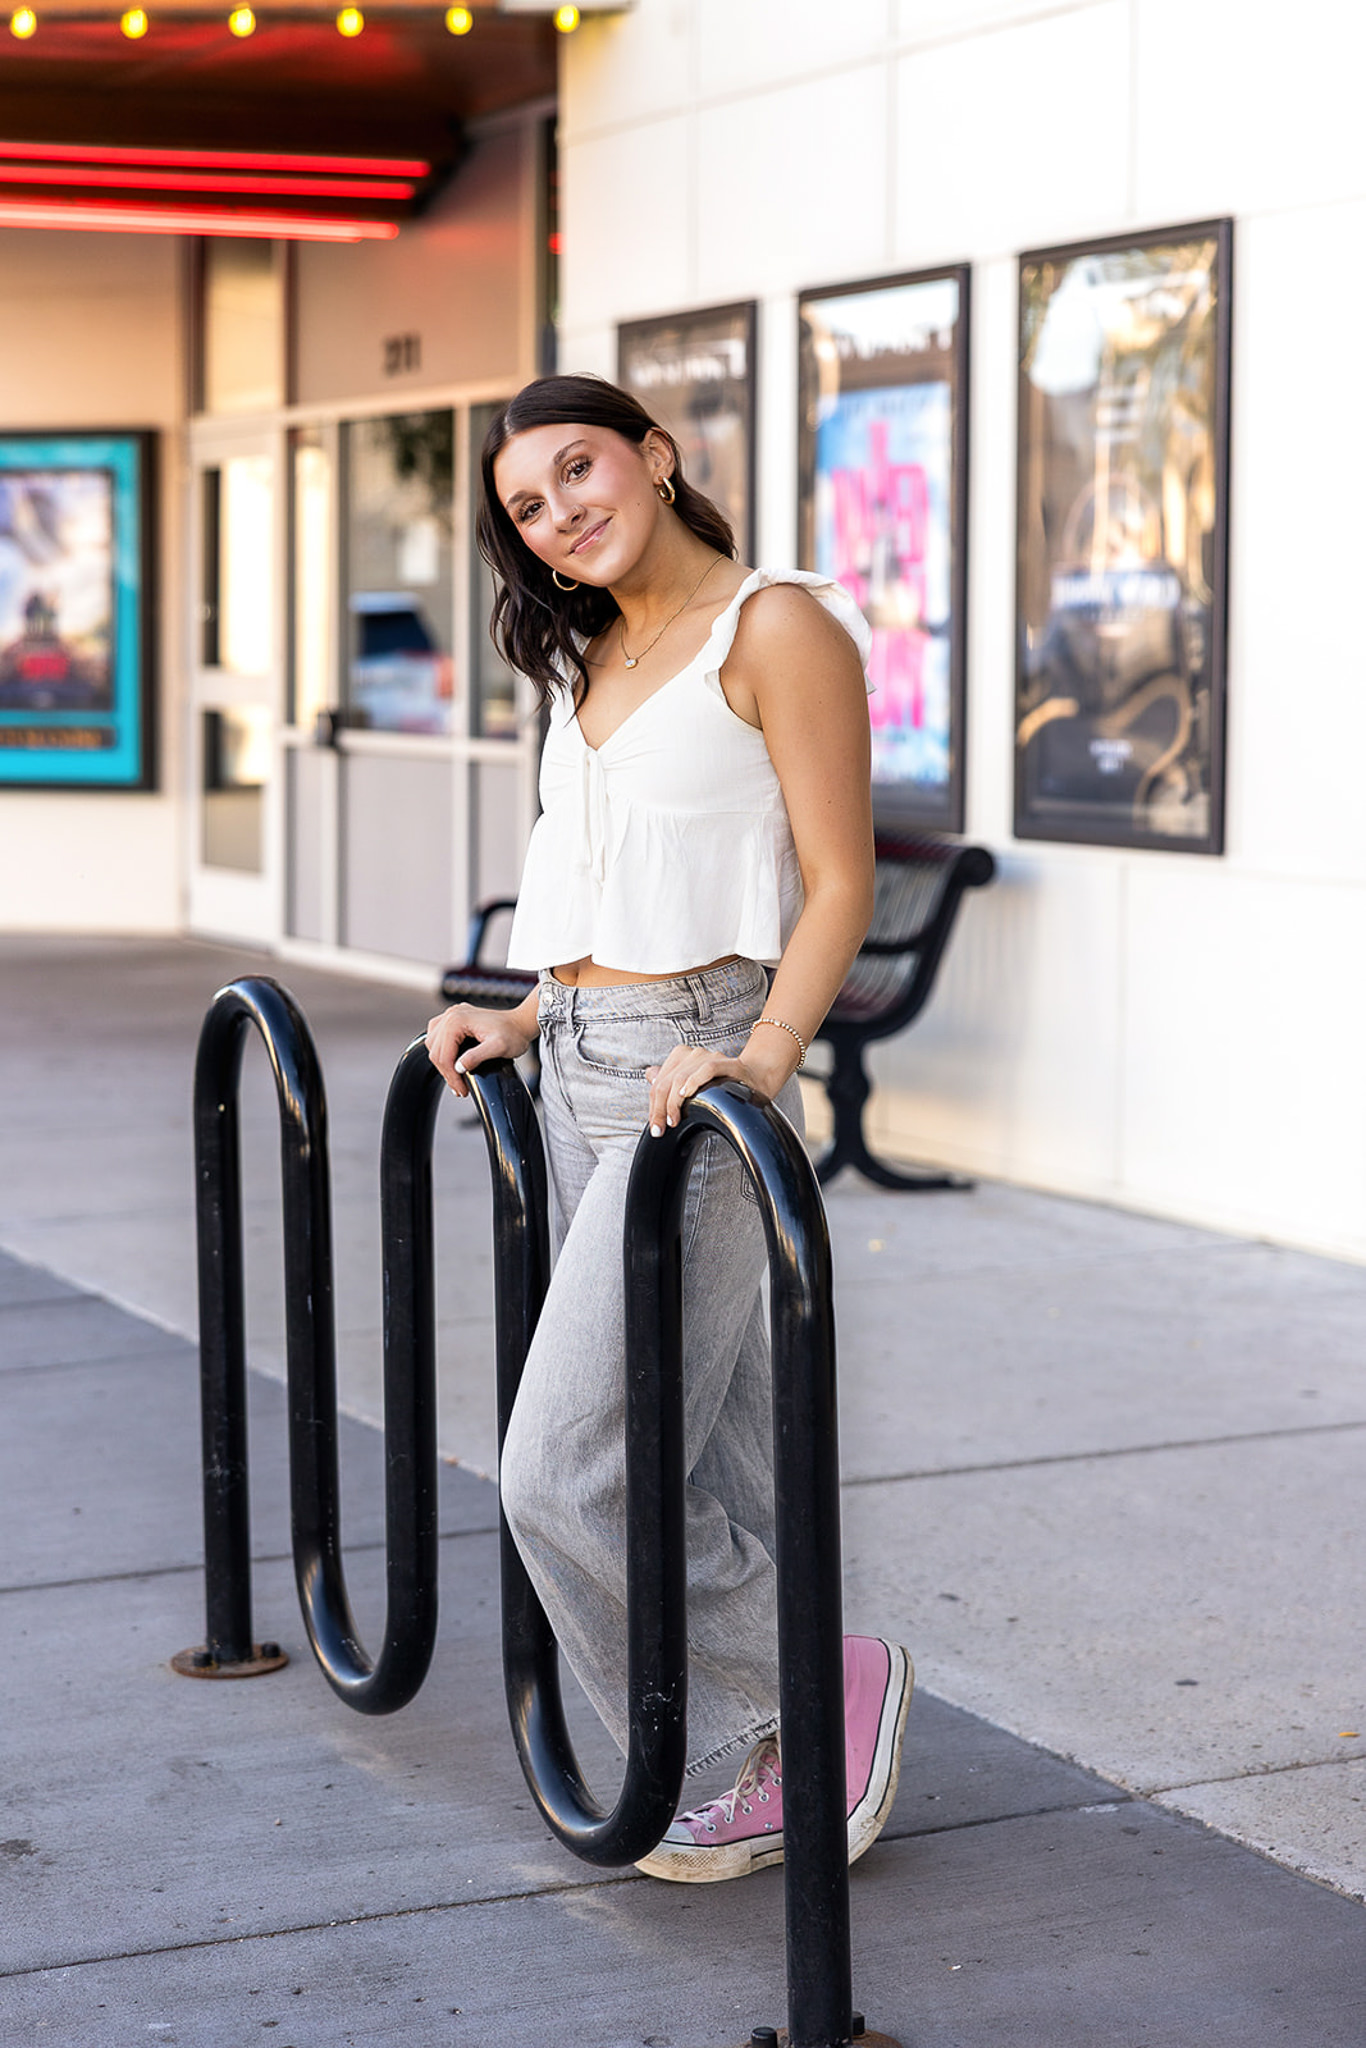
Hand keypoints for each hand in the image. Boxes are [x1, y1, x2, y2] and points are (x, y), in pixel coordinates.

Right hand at [425, 1003, 533, 1097]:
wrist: (521, 1023)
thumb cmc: (513, 1033)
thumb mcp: (498, 1047)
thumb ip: (476, 1057)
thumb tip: (458, 1068)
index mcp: (457, 1020)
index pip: (444, 1055)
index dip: (451, 1076)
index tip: (461, 1090)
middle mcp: (451, 1015)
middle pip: (436, 1051)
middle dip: (447, 1073)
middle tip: (460, 1089)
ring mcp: (451, 1015)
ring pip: (433, 1045)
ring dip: (443, 1064)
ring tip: (456, 1079)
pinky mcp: (454, 1019)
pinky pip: (438, 1038)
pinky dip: (442, 1052)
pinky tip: (452, 1063)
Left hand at [644, 1043, 765, 1136]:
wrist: (757, 1079)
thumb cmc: (723, 1084)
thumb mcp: (693, 1084)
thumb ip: (671, 1080)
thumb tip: (649, 1074)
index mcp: (682, 1056)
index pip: (659, 1082)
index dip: (653, 1106)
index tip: (656, 1126)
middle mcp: (694, 1054)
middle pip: (666, 1082)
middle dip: (660, 1108)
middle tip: (661, 1128)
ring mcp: (710, 1056)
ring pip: (681, 1077)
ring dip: (674, 1102)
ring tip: (675, 1120)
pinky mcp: (728, 1063)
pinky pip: (707, 1069)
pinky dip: (694, 1081)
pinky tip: (686, 1094)